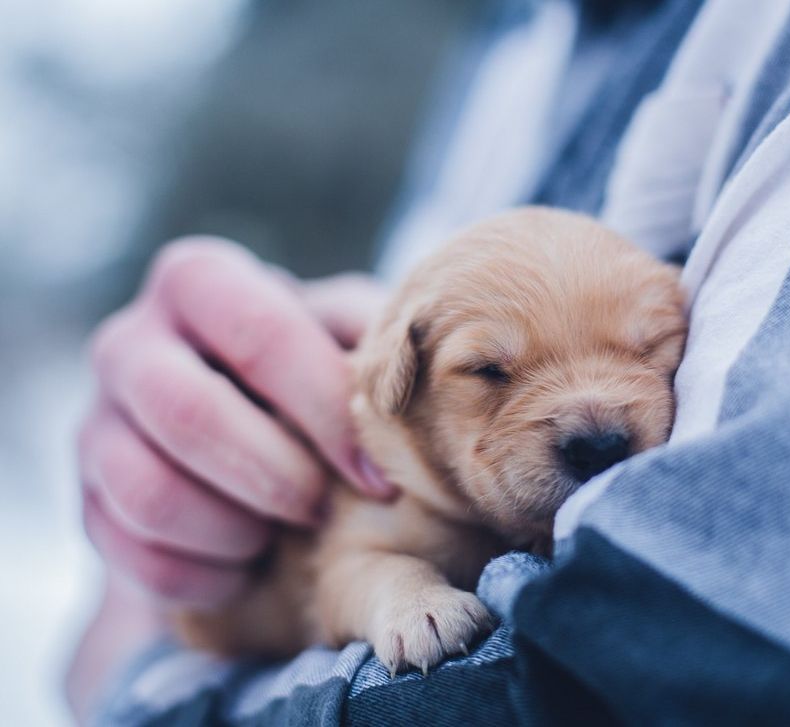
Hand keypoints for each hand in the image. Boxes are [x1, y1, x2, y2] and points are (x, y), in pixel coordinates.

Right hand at [78, 237, 391, 606]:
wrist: (236, 426)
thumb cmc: (307, 372)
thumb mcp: (344, 334)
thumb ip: (374, 336)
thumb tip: (426, 362)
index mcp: (198, 281)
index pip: (261, 335)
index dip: (326, 412)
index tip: (379, 477)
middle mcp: (130, 342)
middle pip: (187, 413)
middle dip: (275, 476)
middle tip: (323, 509)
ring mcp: (96, 422)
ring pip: (148, 491)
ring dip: (235, 529)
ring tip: (282, 534)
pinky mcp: (88, 498)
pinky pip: (132, 554)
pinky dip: (204, 575)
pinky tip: (247, 565)